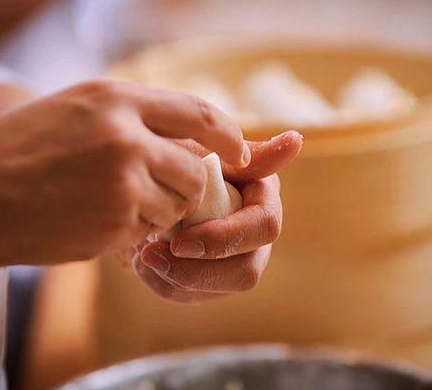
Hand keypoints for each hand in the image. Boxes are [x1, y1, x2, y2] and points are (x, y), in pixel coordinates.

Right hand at [0, 80, 249, 280]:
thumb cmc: (13, 151)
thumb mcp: (73, 112)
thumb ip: (128, 121)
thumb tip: (180, 144)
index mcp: (116, 98)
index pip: (199, 113)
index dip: (227, 135)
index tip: (240, 153)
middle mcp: (127, 134)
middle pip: (195, 169)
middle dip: (188, 188)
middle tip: (164, 195)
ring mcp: (122, 180)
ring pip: (175, 205)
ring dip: (156, 213)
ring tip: (115, 208)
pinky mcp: (113, 223)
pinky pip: (146, 233)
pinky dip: (131, 233)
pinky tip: (94, 223)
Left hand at [130, 131, 302, 302]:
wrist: (147, 178)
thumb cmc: (177, 156)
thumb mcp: (203, 149)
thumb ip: (246, 152)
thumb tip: (295, 140)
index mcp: (261, 197)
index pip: (264, 226)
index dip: (223, 239)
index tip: (179, 242)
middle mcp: (254, 233)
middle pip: (247, 271)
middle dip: (197, 272)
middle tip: (149, 256)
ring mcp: (234, 257)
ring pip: (219, 289)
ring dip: (176, 279)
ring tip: (142, 256)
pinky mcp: (211, 276)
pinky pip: (193, 295)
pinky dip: (163, 283)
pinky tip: (143, 262)